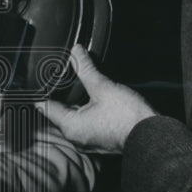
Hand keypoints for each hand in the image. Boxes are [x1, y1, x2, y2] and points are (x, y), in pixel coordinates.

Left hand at [37, 45, 154, 152]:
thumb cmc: (128, 117)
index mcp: (71, 127)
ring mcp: (89, 140)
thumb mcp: (103, 88)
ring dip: (74, 101)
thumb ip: (86, 69)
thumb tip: (75, 51)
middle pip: (60, 111)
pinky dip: (86, 110)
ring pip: (74, 116)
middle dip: (60, 94)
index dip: (41, 91)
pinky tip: (91, 97)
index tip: (38, 79)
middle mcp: (76, 137)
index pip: (46, 107)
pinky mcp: (101, 139)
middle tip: (57, 75)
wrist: (153, 136)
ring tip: (74, 83)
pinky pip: (87, 122)